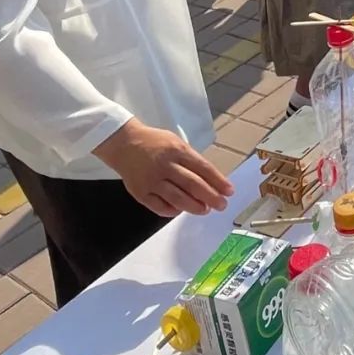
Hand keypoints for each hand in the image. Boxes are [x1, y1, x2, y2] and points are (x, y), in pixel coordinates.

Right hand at [94, 118, 234, 218]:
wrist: (124, 143)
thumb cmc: (155, 143)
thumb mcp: (176, 143)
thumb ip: (191, 160)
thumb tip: (210, 180)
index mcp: (177, 150)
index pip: (203, 168)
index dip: (218, 181)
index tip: (229, 191)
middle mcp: (165, 165)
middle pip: (193, 184)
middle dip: (210, 196)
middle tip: (221, 205)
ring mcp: (152, 180)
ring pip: (177, 198)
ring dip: (194, 206)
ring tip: (205, 210)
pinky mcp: (140, 192)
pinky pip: (160, 206)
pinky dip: (172, 211)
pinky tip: (181, 210)